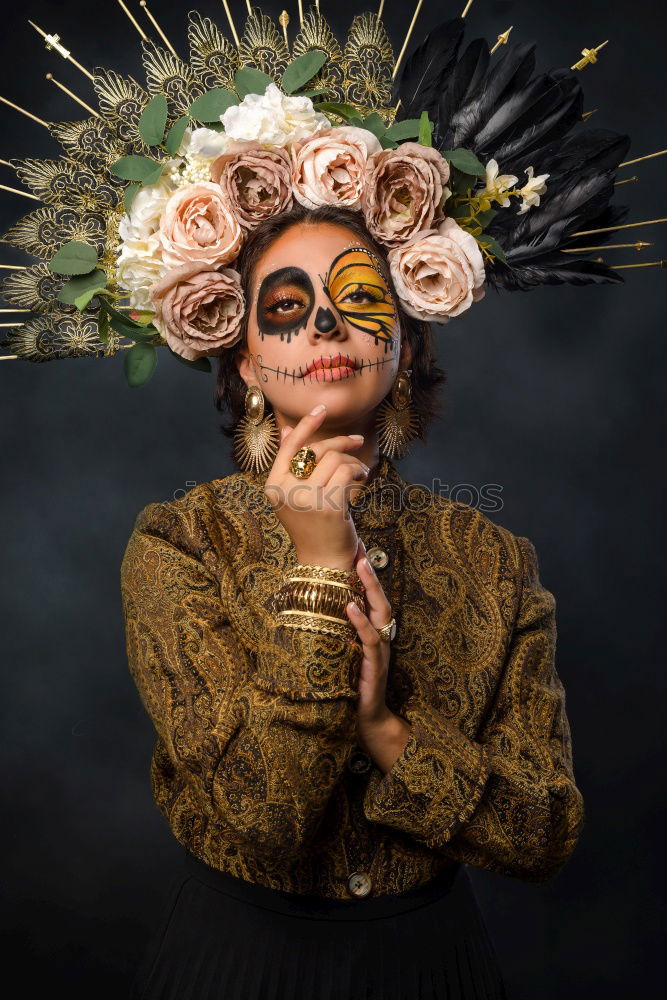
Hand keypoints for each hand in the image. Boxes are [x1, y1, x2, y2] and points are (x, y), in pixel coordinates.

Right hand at [264, 404, 369, 570]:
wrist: (323, 561)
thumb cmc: (312, 526)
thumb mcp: (295, 495)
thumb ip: (291, 465)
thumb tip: (286, 430)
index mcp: (273, 486)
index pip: (288, 447)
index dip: (306, 425)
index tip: (322, 409)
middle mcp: (286, 492)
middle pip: (316, 450)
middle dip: (341, 443)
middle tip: (357, 442)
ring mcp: (306, 499)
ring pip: (335, 460)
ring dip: (353, 462)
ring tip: (359, 472)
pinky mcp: (328, 506)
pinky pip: (347, 473)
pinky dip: (359, 472)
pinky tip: (361, 481)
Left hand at [345, 539, 392, 731]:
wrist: (365, 720)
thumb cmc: (351, 685)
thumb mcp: (343, 654)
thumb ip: (338, 633)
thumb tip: (314, 610)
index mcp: (373, 633)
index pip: (372, 597)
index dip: (366, 575)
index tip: (358, 549)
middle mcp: (380, 637)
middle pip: (379, 598)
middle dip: (371, 573)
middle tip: (361, 548)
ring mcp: (380, 650)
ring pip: (379, 611)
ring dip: (369, 587)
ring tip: (360, 566)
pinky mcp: (374, 664)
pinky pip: (369, 638)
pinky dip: (360, 621)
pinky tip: (350, 607)